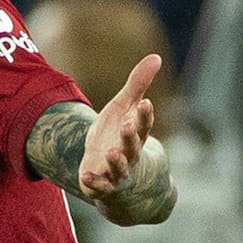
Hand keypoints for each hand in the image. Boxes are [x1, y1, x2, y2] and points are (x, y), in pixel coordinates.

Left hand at [79, 54, 159, 202]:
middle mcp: (130, 154)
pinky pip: (100, 186)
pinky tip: (86, 176)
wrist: (109, 169)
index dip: (144, 115)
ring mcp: (117, 172)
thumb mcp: (123, 107)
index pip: (144, 124)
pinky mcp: (103, 185)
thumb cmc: (117, 133)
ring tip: (112, 151)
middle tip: (128, 124)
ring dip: (118, 161)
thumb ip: (137, 84)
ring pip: (121, 168)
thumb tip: (156, 56)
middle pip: (134, 146)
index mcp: (136, 134)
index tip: (145, 102)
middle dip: (131, 136)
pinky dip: (94, 183)